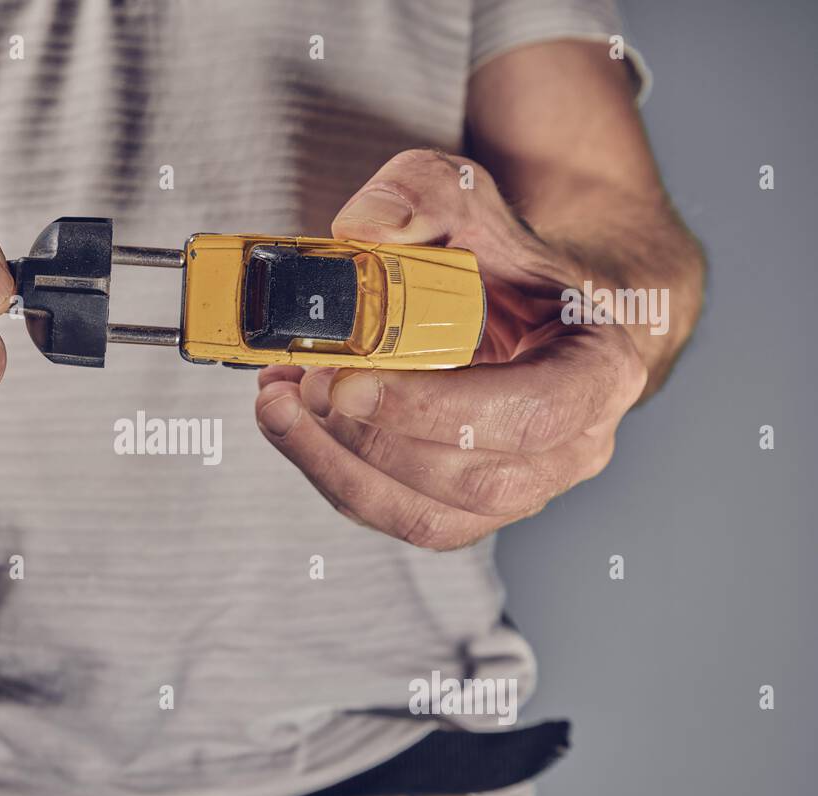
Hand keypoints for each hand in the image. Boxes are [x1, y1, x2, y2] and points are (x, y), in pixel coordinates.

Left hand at [255, 149, 648, 549]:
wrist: (530, 309)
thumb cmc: (509, 263)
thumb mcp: (473, 201)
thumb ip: (423, 194)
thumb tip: (363, 226)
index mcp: (599, 372)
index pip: (531, 414)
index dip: (434, 409)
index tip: (350, 383)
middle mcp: (573, 446)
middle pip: (473, 480)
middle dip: (372, 441)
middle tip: (303, 385)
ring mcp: (522, 489)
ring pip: (427, 517)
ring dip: (338, 467)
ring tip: (280, 405)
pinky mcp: (465, 508)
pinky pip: (397, 517)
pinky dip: (334, 476)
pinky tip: (295, 425)